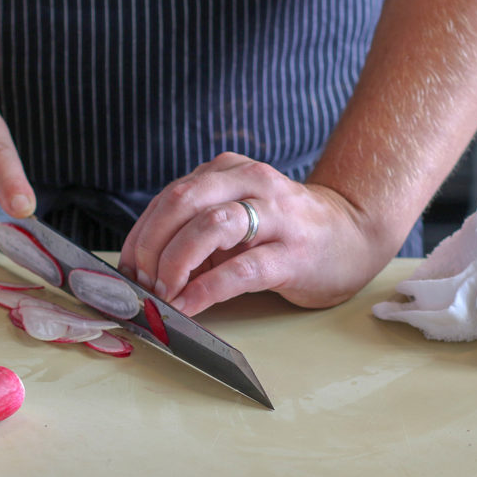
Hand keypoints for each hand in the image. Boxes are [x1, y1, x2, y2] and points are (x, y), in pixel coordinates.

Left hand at [118, 152, 396, 315]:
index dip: (140, 234)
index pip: (170, 196)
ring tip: (163, 293)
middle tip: (140, 282)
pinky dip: (206, 290)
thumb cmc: (282, 232)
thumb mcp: (237, 218)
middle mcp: (252, 183)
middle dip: (151, 246)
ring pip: (210, 227)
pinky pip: (240, 270)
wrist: (351, 236)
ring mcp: (276, 216)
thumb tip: (141, 269)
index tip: (125, 269)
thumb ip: (195, 232)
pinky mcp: (293, 254)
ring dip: (174, 264)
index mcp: (230, 171)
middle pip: (183, 203)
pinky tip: (189, 306)